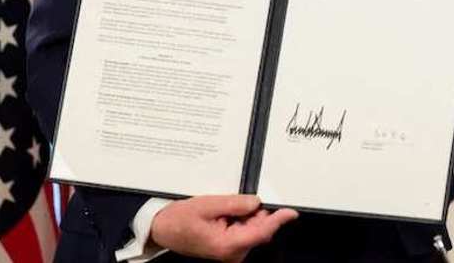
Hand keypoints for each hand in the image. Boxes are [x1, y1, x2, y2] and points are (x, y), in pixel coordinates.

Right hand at [149, 194, 296, 261]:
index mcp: (228, 245)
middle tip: (234, 200)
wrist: (163, 229)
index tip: (291, 212)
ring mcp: (232, 252)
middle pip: (258, 228)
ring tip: (222, 208)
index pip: (261, 232)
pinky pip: (244, 230)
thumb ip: (234, 204)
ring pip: (251, 228)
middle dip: (254, 212)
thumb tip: (257, 202)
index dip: (277, 220)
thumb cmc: (181, 219)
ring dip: (245, 215)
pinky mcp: (230, 248)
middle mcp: (233, 253)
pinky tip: (224, 213)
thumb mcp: (208, 205)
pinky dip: (240, 219)